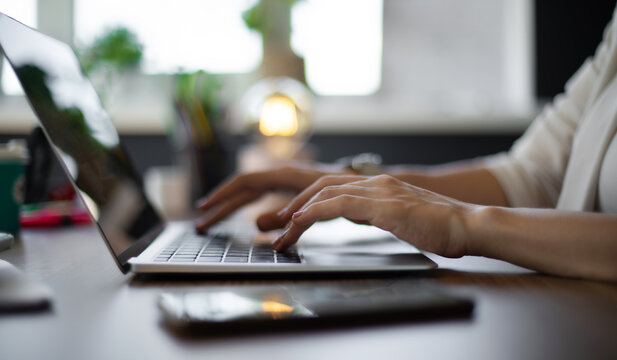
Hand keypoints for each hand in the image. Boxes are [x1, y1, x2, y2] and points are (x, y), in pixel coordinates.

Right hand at [195, 163, 349, 231]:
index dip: (223, 196)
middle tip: (200, 224)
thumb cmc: (343, 188)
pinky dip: (244, 206)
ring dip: (229, 207)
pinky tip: (236, 215)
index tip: (205, 208)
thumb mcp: (316, 203)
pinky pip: (259, 196)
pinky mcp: (287, 189)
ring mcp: (282, 180)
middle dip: (220, 207)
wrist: (362, 180)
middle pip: (242, 189)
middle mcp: (280, 174)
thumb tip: (256, 224)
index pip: (244, 182)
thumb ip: (287, 214)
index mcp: (284, 174)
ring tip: (210, 221)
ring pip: (249, 193)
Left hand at [273, 174, 476, 257]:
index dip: (308, 199)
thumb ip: (376, 213)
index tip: (291, 217)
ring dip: (297, 211)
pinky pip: (338, 204)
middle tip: (276, 223)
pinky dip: (314, 212)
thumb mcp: (400, 218)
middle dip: (294, 203)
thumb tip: (356, 217)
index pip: (334, 186)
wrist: (469, 226)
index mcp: (380, 185)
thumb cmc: (440, 228)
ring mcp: (379, 191)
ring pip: (325, 193)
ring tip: (281, 231)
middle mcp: (376, 183)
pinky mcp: (383, 205)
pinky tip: (300, 221)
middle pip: (322, 185)